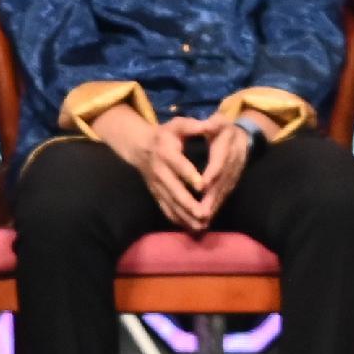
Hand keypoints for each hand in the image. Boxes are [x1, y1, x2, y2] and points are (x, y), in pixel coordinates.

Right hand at [153, 112, 233, 232]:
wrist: (140, 146)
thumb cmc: (165, 134)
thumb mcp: (178, 125)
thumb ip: (194, 126)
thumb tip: (212, 124)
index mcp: (165, 151)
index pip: (178, 165)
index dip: (189, 174)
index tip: (202, 186)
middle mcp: (159, 170)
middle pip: (173, 189)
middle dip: (188, 203)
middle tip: (203, 214)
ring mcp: (156, 185)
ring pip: (170, 203)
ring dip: (184, 216)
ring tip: (201, 226)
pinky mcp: (156, 194)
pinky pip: (165, 209)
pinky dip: (177, 219)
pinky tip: (189, 228)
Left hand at [192, 120, 259, 224]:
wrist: (241, 137)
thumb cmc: (222, 128)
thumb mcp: (218, 121)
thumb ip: (213, 123)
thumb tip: (209, 125)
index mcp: (228, 146)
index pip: (221, 161)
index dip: (212, 173)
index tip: (202, 185)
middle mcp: (233, 163)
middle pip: (223, 182)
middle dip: (212, 198)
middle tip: (200, 212)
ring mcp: (234, 175)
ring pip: (224, 191)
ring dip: (214, 206)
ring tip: (202, 219)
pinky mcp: (232, 182)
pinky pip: (225, 195)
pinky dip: (216, 207)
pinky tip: (206, 218)